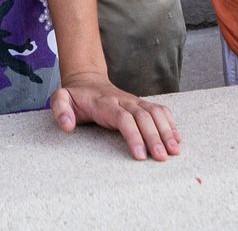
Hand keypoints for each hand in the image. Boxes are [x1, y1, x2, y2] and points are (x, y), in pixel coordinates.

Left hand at [49, 74, 181, 161]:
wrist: (88, 80)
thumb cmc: (76, 96)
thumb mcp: (60, 99)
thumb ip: (60, 110)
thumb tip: (67, 126)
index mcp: (105, 103)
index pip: (124, 119)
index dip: (134, 136)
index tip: (140, 155)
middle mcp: (124, 100)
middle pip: (144, 117)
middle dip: (154, 138)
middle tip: (161, 158)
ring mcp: (135, 101)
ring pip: (155, 113)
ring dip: (166, 131)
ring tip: (174, 151)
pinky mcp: (141, 104)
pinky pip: (160, 110)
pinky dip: (170, 123)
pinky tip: (177, 139)